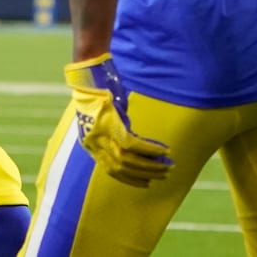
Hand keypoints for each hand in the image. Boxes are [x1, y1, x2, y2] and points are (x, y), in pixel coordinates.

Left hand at [65, 54, 171, 186]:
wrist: (89, 74)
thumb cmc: (98, 93)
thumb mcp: (104, 119)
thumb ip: (116, 134)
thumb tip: (137, 146)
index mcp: (90, 144)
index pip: (111, 170)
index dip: (130, 179)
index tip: (147, 182)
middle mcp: (93, 143)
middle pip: (122, 168)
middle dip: (145, 174)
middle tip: (164, 174)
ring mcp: (101, 134)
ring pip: (129, 159)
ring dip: (150, 165)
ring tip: (167, 165)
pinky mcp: (111, 124)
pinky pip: (134, 144)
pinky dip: (150, 149)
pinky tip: (163, 150)